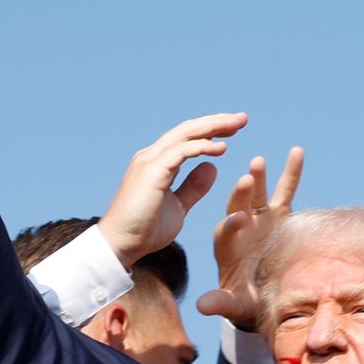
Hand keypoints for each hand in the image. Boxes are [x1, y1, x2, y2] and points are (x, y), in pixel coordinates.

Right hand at [97, 113, 248, 268]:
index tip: (235, 128)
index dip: (211, 130)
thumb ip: (193, 187)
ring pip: (185, 135)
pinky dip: (201, 147)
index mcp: (158, 163)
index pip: (188, 138)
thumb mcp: (178, 207)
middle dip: (216, 121)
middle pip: (188, 129)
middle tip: (242, 118)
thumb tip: (212, 166)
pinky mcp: (151, 173)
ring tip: (237, 125)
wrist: (121, 246)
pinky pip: (180, 152)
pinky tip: (222, 148)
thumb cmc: (145, 229)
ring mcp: (150, 162)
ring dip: (213, 127)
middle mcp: (152, 157)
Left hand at [196, 148, 302, 328]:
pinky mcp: (279, 215)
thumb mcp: (234, 304)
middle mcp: (240, 228)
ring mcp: (259, 219)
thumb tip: (202, 307)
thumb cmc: (245, 301)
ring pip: (257, 195)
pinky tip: (297, 151)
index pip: (225, 232)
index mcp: (226, 247)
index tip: (239, 219)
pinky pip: (286, 191)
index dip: (232, 225)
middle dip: (241, 194)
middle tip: (246, 179)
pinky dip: (291, 172)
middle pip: (238, 206)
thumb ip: (220, 303)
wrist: (263, 293)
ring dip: (258, 178)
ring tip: (258, 161)